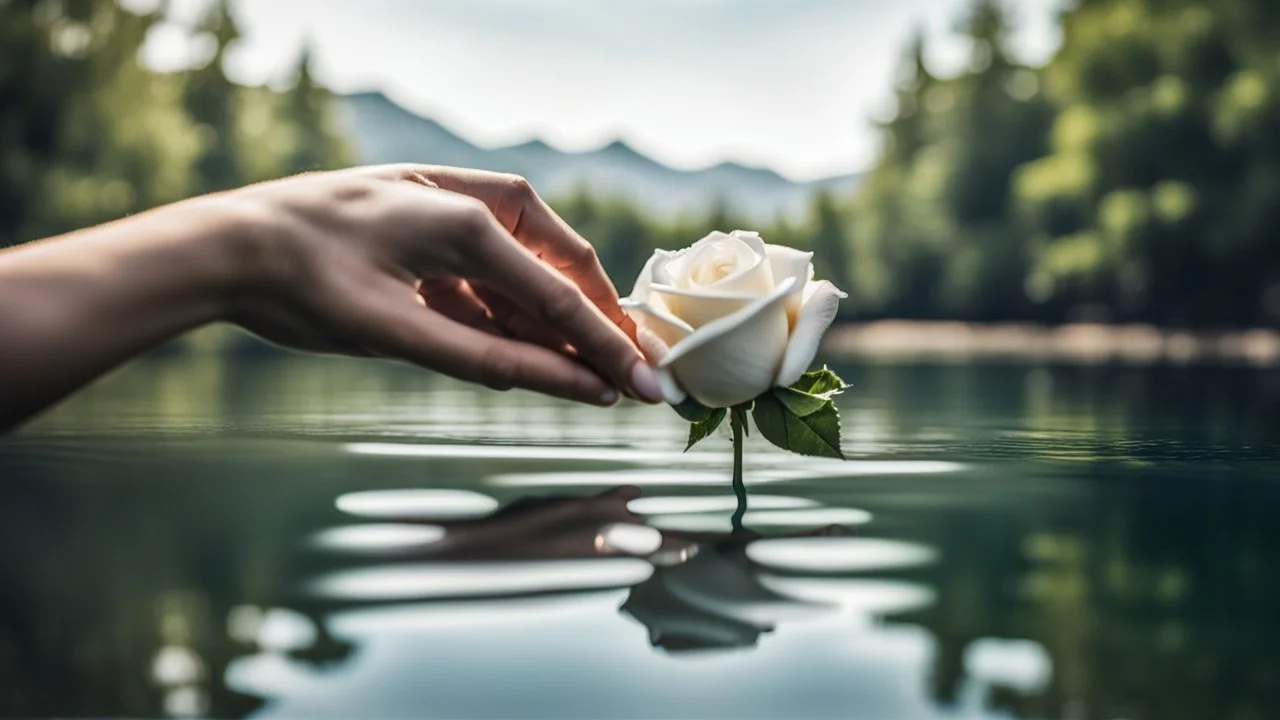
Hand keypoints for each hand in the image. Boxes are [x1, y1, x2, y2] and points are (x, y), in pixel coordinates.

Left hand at [220, 165, 663, 405]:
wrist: (229, 245)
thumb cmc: (304, 283)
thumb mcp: (395, 332)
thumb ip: (488, 359)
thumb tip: (570, 386)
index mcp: (469, 219)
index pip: (561, 296)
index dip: (608, 350)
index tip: (649, 390)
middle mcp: (472, 203)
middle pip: (560, 273)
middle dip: (594, 331)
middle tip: (632, 382)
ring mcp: (453, 209)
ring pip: (529, 275)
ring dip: (552, 327)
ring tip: (585, 380)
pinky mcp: (434, 226)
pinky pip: (492, 275)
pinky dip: (510, 315)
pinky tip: (526, 353)